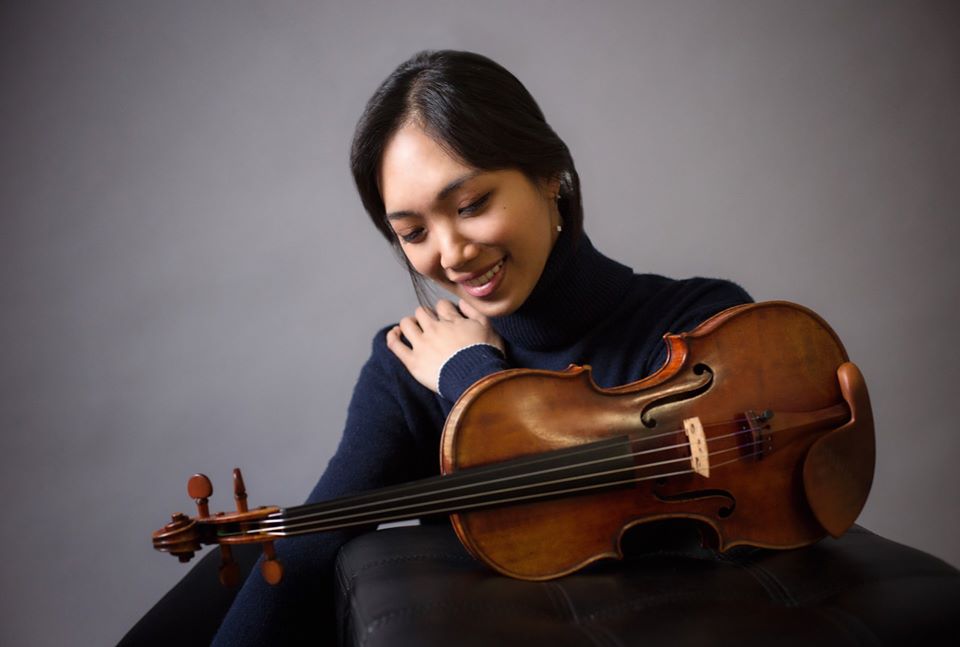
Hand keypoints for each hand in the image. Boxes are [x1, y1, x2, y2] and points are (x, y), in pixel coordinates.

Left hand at [386, 299, 504, 392]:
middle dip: (425, 316)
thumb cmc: (485, 355)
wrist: (477, 380)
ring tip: (413, 329)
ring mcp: (422, 345)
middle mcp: (434, 329)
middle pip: (422, 312)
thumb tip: (461, 302)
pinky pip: (395, 345)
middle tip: (430, 326)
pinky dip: (392, 336)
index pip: (441, 305)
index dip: (443, 309)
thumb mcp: (488, 327)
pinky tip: (395, 334)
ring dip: (409, 324)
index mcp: (451, 320)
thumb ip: (474, 311)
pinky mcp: (413, 361)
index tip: (447, 318)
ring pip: (406, 324)